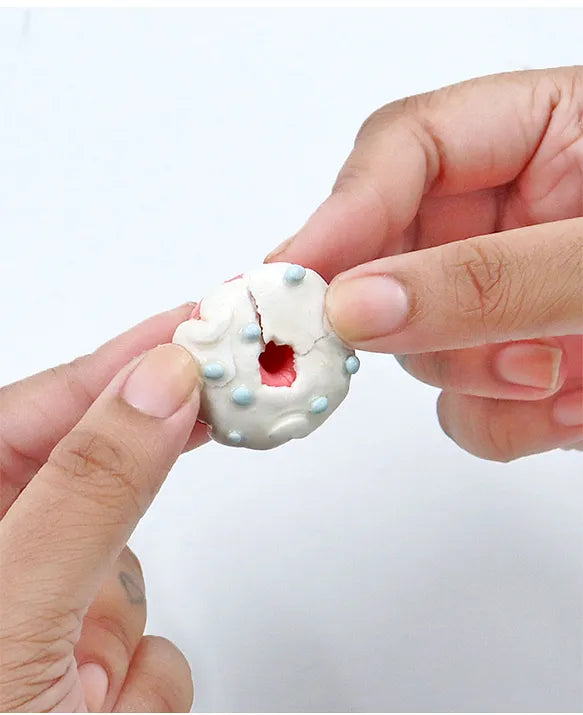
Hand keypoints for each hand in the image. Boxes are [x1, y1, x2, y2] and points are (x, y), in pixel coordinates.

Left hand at [0, 304, 206, 711]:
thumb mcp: (15, 611)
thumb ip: (89, 487)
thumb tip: (160, 380)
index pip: (54, 402)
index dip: (135, 355)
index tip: (207, 321)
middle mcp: (1, 553)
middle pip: (103, 477)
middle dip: (158, 481)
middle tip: (239, 404)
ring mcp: (41, 612)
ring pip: (131, 572)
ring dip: (128, 626)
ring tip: (91, 697)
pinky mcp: (82, 664)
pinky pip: (144, 642)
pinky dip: (140, 680)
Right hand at [267, 67, 582, 460]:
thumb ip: (489, 276)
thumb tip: (357, 305)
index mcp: (539, 131)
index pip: (403, 151)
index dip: (340, 215)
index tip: (289, 279)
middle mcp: (509, 211)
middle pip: (391, 255)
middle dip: (405, 313)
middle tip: (410, 348)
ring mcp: (505, 292)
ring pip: (421, 342)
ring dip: (479, 371)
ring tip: (562, 374)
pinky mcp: (517, 358)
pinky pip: (464, 403)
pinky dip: (506, 419)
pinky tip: (569, 401)